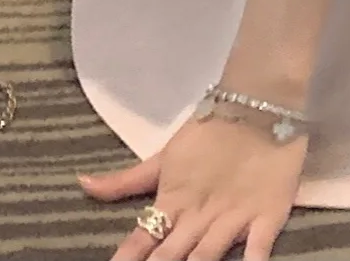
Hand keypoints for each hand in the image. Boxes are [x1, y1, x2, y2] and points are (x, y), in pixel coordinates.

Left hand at [81, 113, 306, 260]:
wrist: (258, 103)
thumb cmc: (209, 132)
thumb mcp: (164, 157)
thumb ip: (126, 181)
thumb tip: (82, 183)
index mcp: (173, 201)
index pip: (141, 239)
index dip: (126, 259)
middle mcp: (199, 216)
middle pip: (170, 256)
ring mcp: (233, 218)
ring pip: (207, 258)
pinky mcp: (267, 216)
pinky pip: (259, 248)